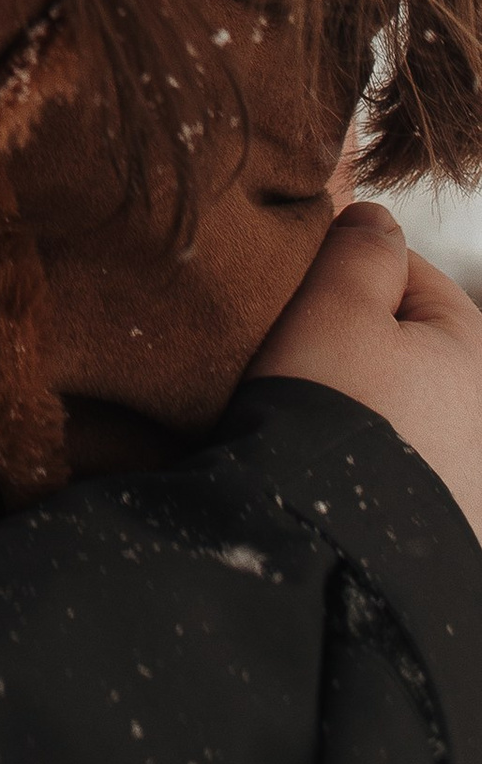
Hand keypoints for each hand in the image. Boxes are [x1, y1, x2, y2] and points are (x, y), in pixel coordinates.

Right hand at [252, 197, 481, 545]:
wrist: (330, 544)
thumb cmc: (333, 411)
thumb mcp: (334, 304)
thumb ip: (361, 247)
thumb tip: (378, 219)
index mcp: (475, 347)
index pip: (404, 269)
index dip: (342, 271)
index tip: (299, 296)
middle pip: (405, 336)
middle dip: (354, 336)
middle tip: (300, 353)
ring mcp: (470, 469)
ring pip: (399, 395)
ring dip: (360, 393)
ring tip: (311, 408)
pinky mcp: (446, 515)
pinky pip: (399, 453)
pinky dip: (371, 448)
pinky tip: (335, 456)